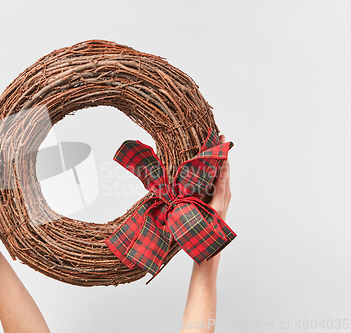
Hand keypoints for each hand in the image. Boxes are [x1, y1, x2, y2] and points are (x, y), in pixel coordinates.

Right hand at [193, 135, 230, 268]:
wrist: (206, 257)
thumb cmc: (208, 237)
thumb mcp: (214, 211)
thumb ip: (219, 191)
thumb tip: (222, 171)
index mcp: (223, 196)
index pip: (224, 169)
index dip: (223, 153)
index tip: (222, 138)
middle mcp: (222, 198)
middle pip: (222, 171)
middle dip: (220, 155)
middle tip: (217, 138)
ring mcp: (217, 203)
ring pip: (217, 179)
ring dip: (215, 165)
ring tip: (210, 151)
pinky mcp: (212, 208)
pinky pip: (213, 188)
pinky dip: (210, 177)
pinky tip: (203, 175)